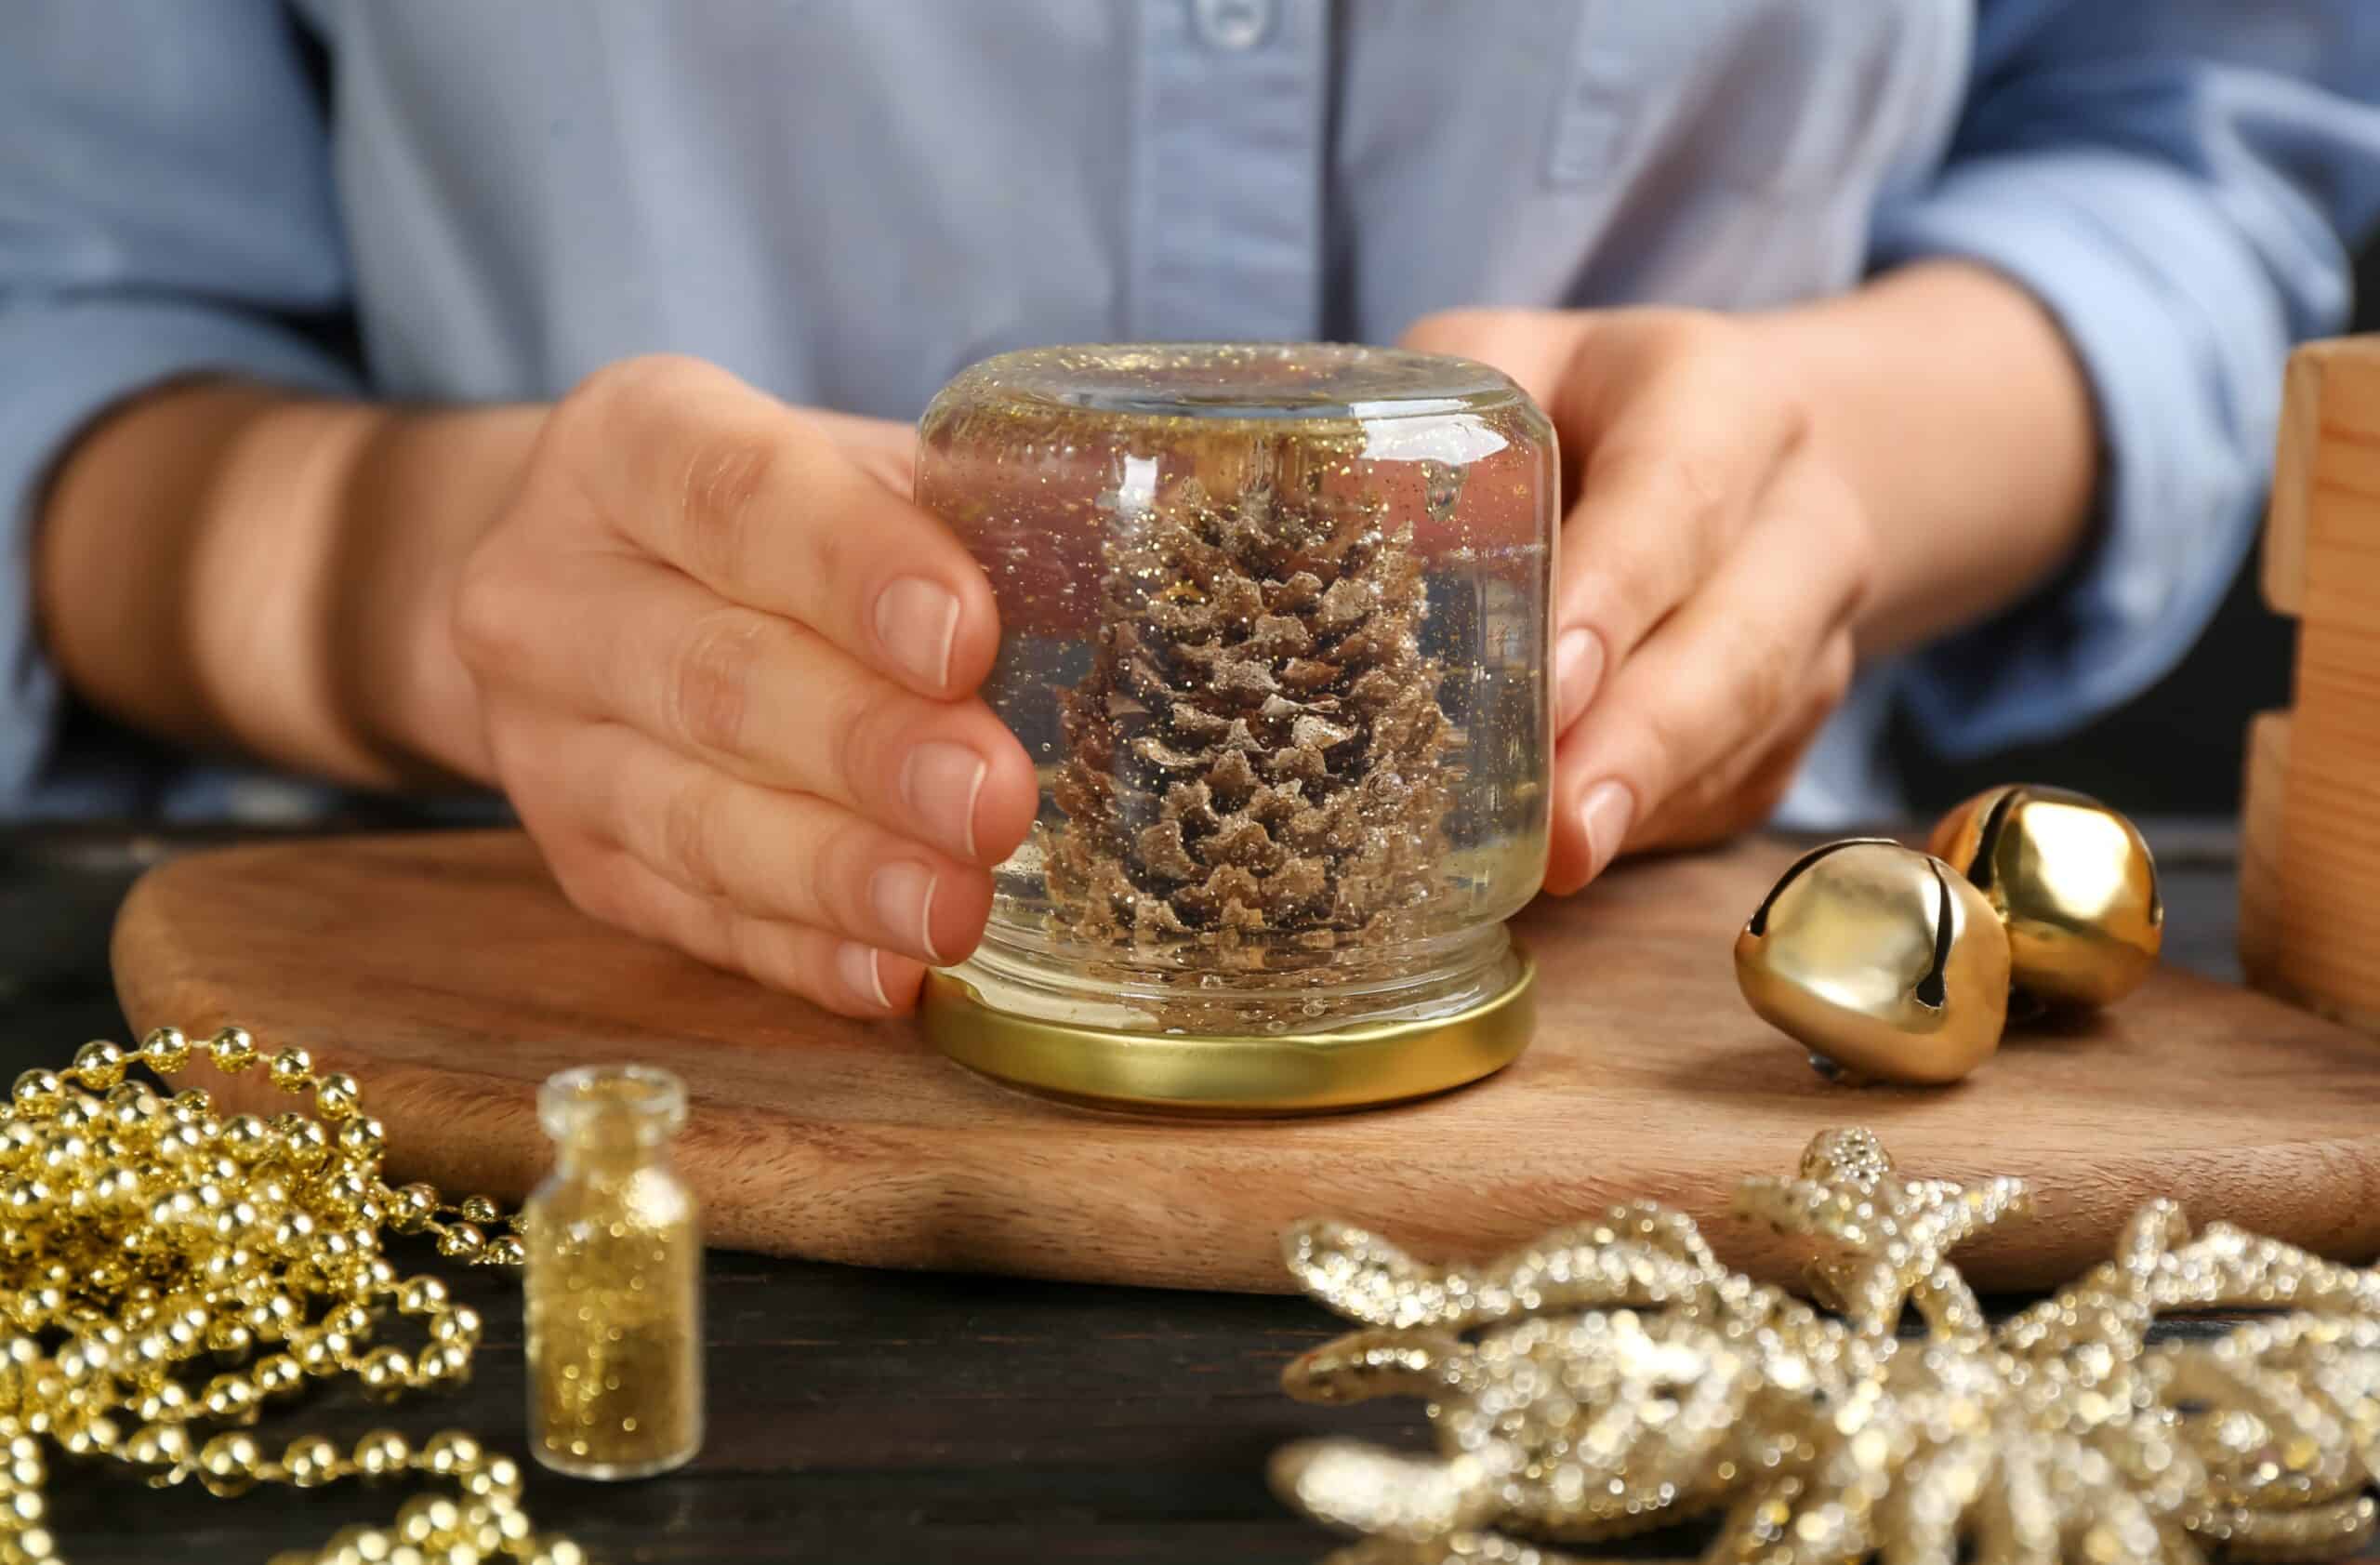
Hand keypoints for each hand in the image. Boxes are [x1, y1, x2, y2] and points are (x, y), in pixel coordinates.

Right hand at [450, 355, 1036, 1013]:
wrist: (594, 588)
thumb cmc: (776, 522)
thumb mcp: (849, 469)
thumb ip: (960, 512)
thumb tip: (1129, 575)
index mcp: (631, 445)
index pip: (737, 494)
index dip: (853, 568)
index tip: (968, 636)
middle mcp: (552, 590)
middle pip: (712, 675)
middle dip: (865, 747)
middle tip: (993, 799)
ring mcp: (545, 741)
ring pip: (690, 817)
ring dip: (836, 874)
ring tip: (954, 909)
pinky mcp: (579, 862)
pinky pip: (690, 919)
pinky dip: (799, 954)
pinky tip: (891, 976)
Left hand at [1402, 309, 1875, 892]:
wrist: (1741, 442)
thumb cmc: (1574, 406)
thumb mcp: (1497, 371)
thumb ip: (1429, 438)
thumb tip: (1318, 545)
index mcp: (1711, 395)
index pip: (1675, 498)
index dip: (1616, 598)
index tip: (1552, 690)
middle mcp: (1790, 507)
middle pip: (1739, 638)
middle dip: (1646, 741)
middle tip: (1563, 829)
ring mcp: (1813, 618)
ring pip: (1753, 722)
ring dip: (1653, 798)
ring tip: (1566, 863)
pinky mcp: (1800, 705)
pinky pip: (1741, 776)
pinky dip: (1663, 817)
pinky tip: (1588, 846)